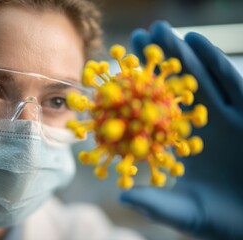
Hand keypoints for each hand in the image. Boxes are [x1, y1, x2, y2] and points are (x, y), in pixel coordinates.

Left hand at [120, 21, 242, 239]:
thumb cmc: (225, 221)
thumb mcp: (185, 212)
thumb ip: (155, 203)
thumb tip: (121, 197)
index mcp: (180, 143)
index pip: (155, 112)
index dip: (137, 92)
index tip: (118, 73)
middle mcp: (200, 125)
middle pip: (174, 88)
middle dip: (156, 62)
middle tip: (137, 38)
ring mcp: (226, 115)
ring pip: (200, 79)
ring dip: (180, 53)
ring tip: (160, 30)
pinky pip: (232, 81)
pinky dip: (214, 61)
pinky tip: (195, 41)